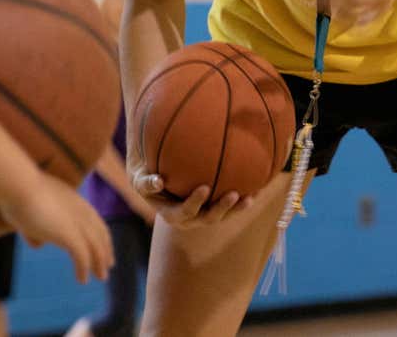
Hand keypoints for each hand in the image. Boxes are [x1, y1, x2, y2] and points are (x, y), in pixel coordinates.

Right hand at [0, 177, 112, 283]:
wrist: (17, 185)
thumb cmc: (15, 192)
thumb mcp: (26, 208)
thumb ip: (34, 227)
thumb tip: (38, 245)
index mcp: (72, 199)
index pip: (94, 219)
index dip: (99, 234)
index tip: (102, 246)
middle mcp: (80, 209)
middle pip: (100, 233)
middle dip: (105, 250)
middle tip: (108, 266)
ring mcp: (76, 222)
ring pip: (95, 246)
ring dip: (99, 263)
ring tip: (101, 277)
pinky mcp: (69, 234)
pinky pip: (82, 256)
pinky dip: (84, 269)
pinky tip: (82, 279)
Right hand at [127, 153, 251, 229]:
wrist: (158, 182)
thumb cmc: (147, 177)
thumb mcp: (140, 180)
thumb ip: (146, 182)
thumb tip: (158, 181)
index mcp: (172, 214)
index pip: (184, 212)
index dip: (194, 203)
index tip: (204, 188)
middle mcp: (190, 219)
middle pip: (207, 219)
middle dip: (221, 209)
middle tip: (233, 194)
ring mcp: (203, 215)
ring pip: (222, 216)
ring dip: (236, 209)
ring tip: (250, 197)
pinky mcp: (214, 208)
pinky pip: (230, 207)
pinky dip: (242, 200)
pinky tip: (257, 187)